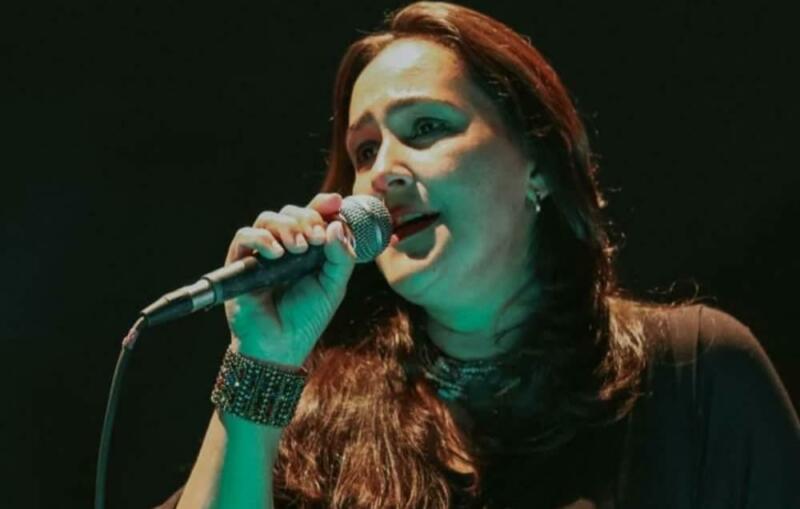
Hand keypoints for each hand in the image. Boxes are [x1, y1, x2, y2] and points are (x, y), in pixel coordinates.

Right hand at [223, 193, 355, 366]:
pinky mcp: (240, 262)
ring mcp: (261, 252)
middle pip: (291, 212)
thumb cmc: (308, 317)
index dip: (323, 204)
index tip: (336, 202)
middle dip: (307, 218)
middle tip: (316, 238)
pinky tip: (277, 253)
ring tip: (299, 247)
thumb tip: (336, 225)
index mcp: (309, 248)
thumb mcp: (334, 285)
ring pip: (268, 219)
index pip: (314, 216)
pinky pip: (245, 236)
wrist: (281, 346)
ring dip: (286, 227)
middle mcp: (284, 245)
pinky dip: (262, 238)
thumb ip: (341, 257)